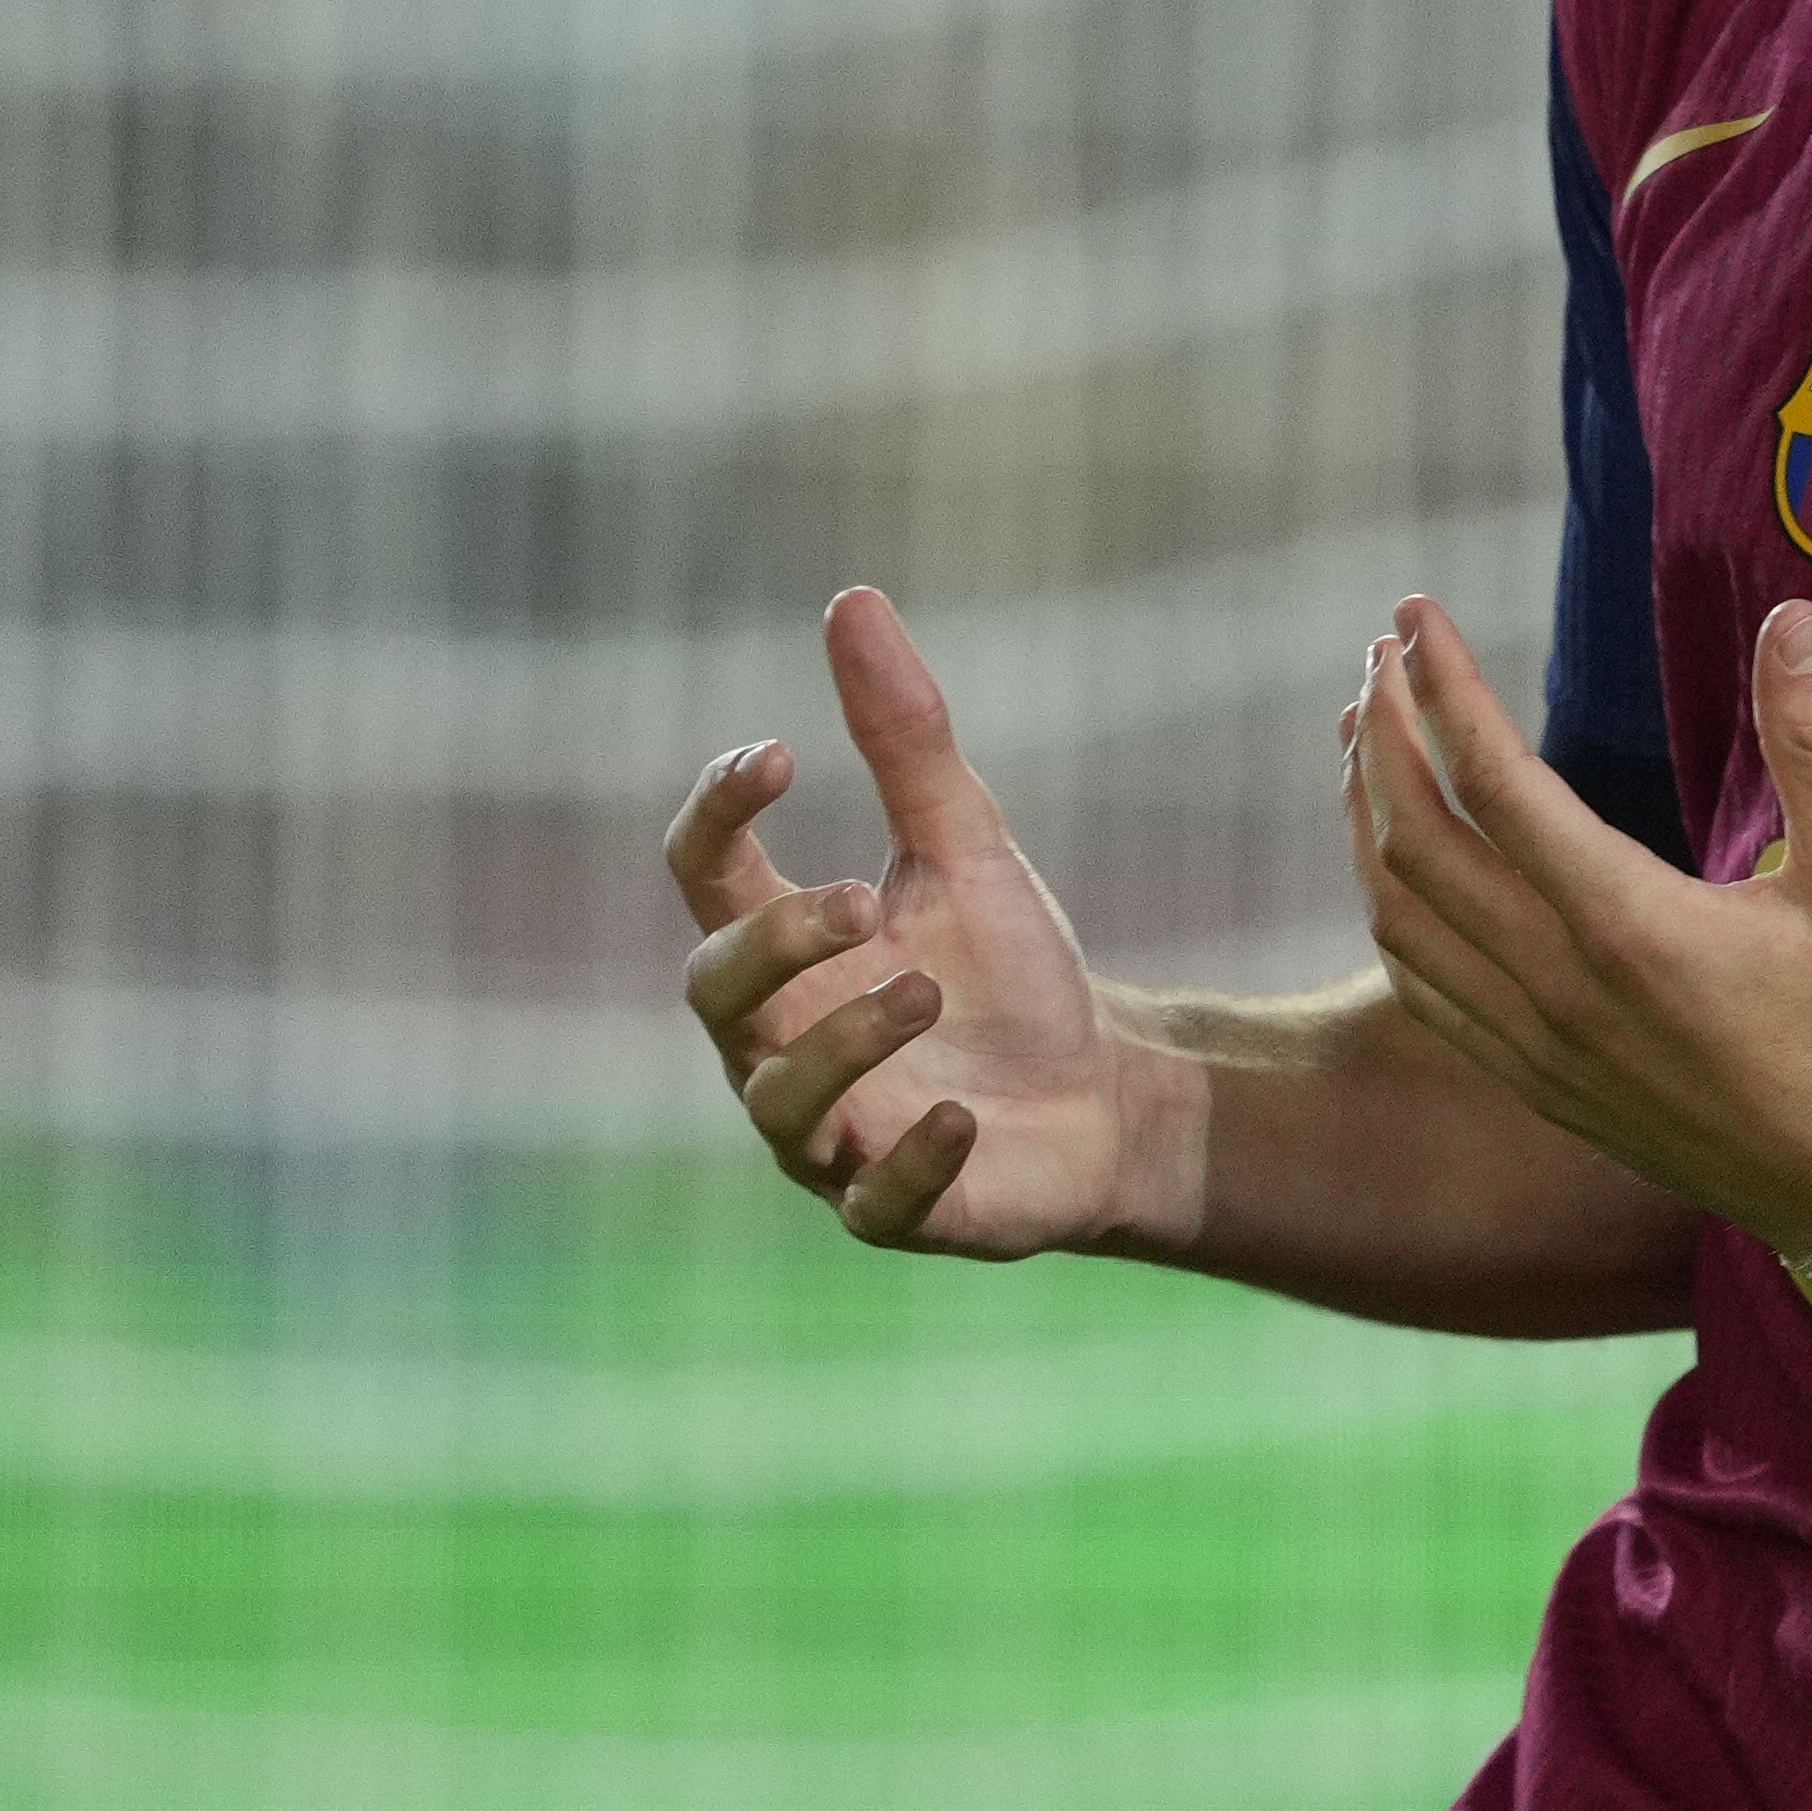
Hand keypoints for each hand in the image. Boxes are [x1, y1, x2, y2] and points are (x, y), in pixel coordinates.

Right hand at [670, 588, 1179, 1257]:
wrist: (1108, 1098)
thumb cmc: (1013, 972)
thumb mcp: (965, 846)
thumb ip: (904, 741)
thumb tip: (851, 600)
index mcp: (788, 951)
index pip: (704, 877)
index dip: (717, 816)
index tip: (778, 755)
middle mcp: (781, 1044)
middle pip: (716, 991)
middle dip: (778, 944)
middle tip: (867, 900)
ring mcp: (830, 1135)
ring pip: (781, 1101)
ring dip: (847, 1043)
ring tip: (930, 988)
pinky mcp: (893, 1210)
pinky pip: (869, 1201)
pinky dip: (910, 1158)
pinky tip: (963, 1115)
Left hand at [1339, 591, 1811, 1255]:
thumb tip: (1791, 618)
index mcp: (1631, 926)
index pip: (1495, 781)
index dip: (1445, 686)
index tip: (1416, 615)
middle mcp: (1560, 988)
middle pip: (1419, 842)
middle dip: (1386, 733)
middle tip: (1384, 655)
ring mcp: (1537, 1046)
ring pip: (1401, 917)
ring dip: (1368, 816)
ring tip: (1367, 733)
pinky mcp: (1536, 1084)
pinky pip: (1423, 988)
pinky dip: (1389, 905)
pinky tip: (1394, 860)